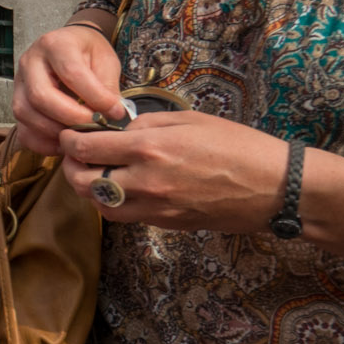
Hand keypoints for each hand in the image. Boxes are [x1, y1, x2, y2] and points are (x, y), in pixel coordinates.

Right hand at [11, 24, 127, 155]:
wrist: (69, 46)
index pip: (71, 73)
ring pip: (26, 114)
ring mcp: (19, 84)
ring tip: (80, 136)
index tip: (115, 112)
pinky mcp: (16, 103)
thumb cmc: (88, 53)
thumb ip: (107, 86)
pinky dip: (42, 143)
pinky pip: (22, 130)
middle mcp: (30, 62)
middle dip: (71, 118)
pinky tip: (63, 143)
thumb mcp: (105, 60)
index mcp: (56, 45)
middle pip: (41, 96)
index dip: (95, 97)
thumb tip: (112, 115)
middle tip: (94, 126)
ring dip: (54, 132)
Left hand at [58, 110, 291, 233]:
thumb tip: (118, 129)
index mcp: (149, 148)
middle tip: (76, 155)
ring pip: (99, 205)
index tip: (70, 134)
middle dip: (71, 168)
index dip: (70, 140)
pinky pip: (123, 216)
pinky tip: (120, 187)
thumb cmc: (237, 146)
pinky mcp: (163, 224)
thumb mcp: (190, 120)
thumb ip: (147, 124)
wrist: (273, 187)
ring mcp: (153, 208)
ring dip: (89, 188)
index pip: (86, 148)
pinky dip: (112, 203)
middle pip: (83, 182)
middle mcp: (144, 182)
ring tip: (95, 171)